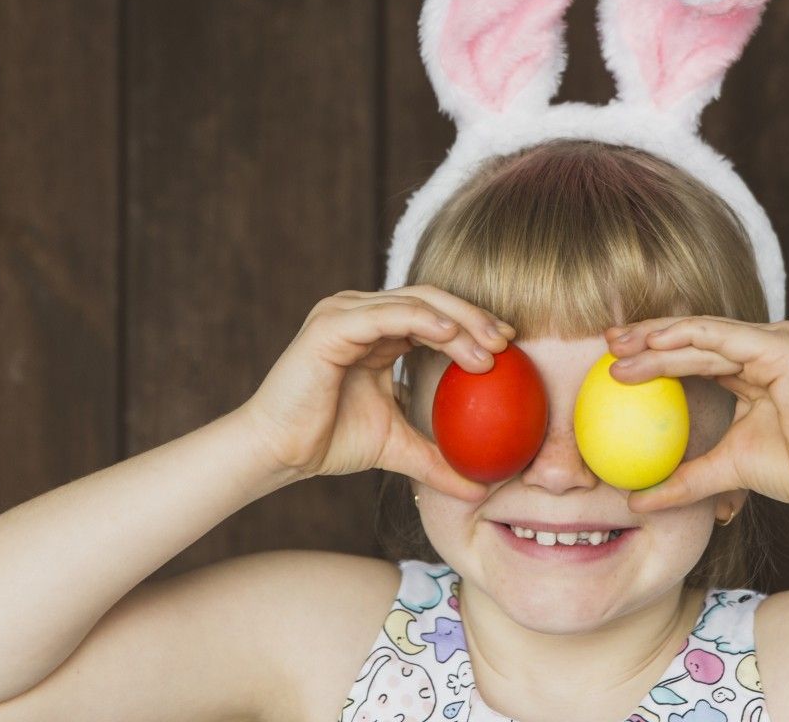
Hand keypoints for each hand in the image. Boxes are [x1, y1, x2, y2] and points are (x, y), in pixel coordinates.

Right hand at [234, 285, 514, 498]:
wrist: (279, 454)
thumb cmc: (329, 442)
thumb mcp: (397, 446)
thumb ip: (437, 458)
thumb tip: (482, 488)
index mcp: (378, 331)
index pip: (435, 315)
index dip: (473, 324)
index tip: (509, 347)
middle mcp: (363, 313)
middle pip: (432, 300)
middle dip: (474, 317)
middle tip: (507, 343)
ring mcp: (346, 313)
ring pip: (415, 302)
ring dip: (457, 321)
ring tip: (488, 348)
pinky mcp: (331, 325)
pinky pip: (386, 314)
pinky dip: (422, 319)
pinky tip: (450, 334)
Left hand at [603, 316, 788, 511]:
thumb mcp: (726, 469)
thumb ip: (684, 478)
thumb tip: (637, 498)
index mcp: (751, 368)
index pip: (693, 354)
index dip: (652, 355)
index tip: (612, 365)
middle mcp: (761, 347)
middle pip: (693, 338)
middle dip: (646, 337)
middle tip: (606, 342)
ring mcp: (773, 342)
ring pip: (702, 334)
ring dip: (657, 338)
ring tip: (619, 346)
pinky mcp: (781, 345)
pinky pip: (723, 336)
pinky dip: (687, 336)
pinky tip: (655, 342)